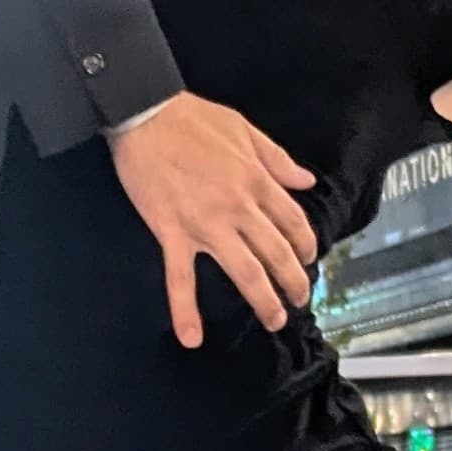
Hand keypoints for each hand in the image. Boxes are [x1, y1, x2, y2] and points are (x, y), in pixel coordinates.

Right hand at [109, 90, 319, 344]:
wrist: (144, 114)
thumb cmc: (192, 117)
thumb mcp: (245, 128)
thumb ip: (277, 158)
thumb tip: (305, 179)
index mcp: (257, 180)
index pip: (294, 222)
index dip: (305, 245)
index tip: (307, 258)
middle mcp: (239, 207)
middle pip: (277, 254)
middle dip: (295, 282)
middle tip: (301, 300)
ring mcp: (206, 224)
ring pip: (246, 272)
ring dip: (264, 301)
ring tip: (276, 320)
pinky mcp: (172, 232)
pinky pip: (180, 278)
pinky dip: (185, 310)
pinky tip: (192, 337)